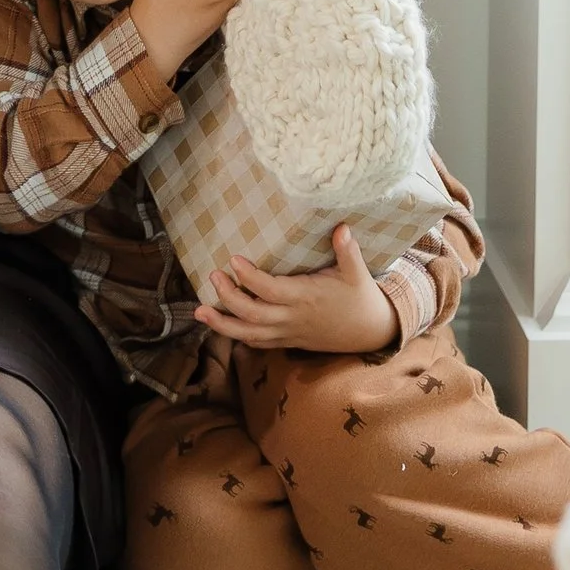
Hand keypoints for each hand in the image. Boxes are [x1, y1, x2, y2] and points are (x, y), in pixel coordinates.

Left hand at [196, 222, 396, 355]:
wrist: (371, 332)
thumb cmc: (360, 298)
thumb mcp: (358, 273)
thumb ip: (348, 251)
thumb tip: (342, 227)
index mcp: (306, 298)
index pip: (271, 290)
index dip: (250, 278)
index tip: (233, 259)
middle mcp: (293, 318)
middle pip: (253, 314)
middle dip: (229, 298)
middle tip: (212, 276)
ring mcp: (289, 333)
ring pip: (250, 334)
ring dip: (223, 325)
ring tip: (199, 312)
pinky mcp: (288, 342)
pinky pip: (259, 343)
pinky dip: (238, 335)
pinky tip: (219, 326)